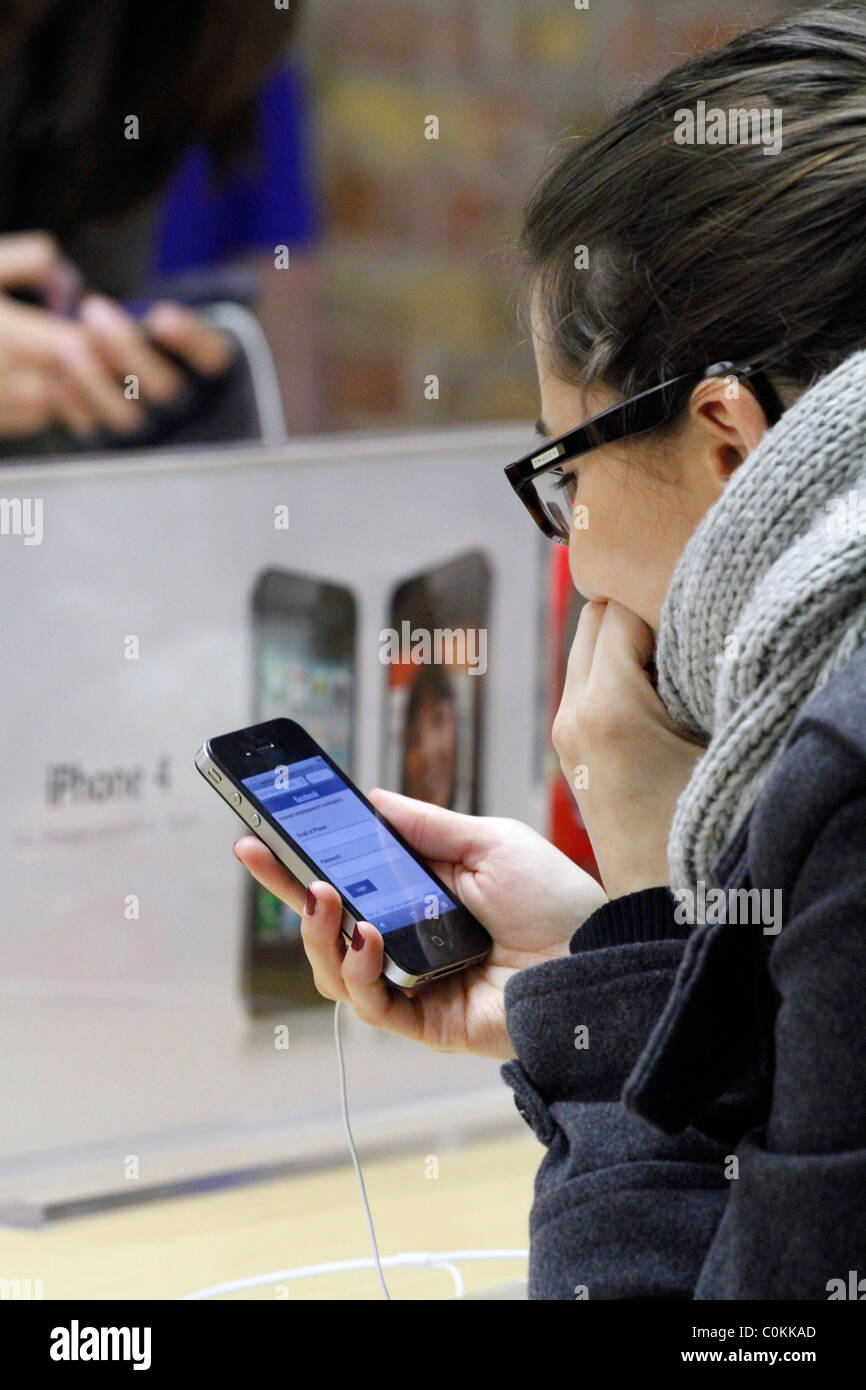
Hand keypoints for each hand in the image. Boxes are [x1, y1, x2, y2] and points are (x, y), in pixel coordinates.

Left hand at [0, 232, 232, 439]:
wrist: (171, 405)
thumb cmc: (177, 355)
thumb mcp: (193, 334)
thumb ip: (183, 326)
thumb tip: (161, 321)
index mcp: (217, 378)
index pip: (213, 359)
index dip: (189, 340)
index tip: (161, 316)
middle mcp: (191, 414)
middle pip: (165, 391)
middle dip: (125, 349)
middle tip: (94, 310)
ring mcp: (155, 436)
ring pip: (127, 419)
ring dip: (91, 380)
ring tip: (67, 344)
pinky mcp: (118, 449)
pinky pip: (94, 432)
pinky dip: (73, 404)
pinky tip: (58, 375)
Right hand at [233, 789, 606, 1059]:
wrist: (599, 955)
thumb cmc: (555, 898)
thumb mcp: (488, 842)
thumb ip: (424, 826)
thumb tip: (368, 801)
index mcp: (421, 894)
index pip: (349, 876)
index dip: (304, 856)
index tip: (264, 826)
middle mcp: (411, 940)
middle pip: (329, 923)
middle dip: (287, 888)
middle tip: (255, 854)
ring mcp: (415, 983)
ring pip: (336, 969)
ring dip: (318, 932)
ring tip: (323, 898)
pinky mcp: (428, 1023)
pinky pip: (372, 1005)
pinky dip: (358, 971)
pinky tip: (367, 939)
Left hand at [552, 599, 704, 899]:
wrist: (660, 903)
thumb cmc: (698, 827)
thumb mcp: (713, 741)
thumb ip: (696, 673)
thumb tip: (693, 623)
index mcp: (606, 706)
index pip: (619, 608)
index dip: (659, 603)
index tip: (692, 623)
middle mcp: (573, 712)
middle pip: (591, 618)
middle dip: (634, 614)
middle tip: (682, 637)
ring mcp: (566, 731)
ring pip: (585, 647)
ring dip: (623, 643)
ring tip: (672, 670)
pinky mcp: (571, 747)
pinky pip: (586, 680)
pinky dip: (615, 670)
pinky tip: (657, 695)